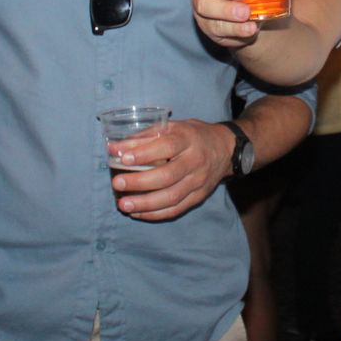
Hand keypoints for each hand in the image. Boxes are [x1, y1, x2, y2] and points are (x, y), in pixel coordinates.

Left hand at [109, 118, 235, 220]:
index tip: (123, 158)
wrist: (226, 149)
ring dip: (145, 204)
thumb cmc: (192, 135)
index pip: (167, 147)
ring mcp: (198, 182)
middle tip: (117, 184)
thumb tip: (114, 148)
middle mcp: (195, 161)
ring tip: (123, 205)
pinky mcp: (199, 197)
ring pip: (171, 197)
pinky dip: (155, 214)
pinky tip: (137, 213)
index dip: (144, 154)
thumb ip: (145, 136)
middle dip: (140, 182)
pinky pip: (176, 209)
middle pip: (167, 176)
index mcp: (188, 139)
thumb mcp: (172, 127)